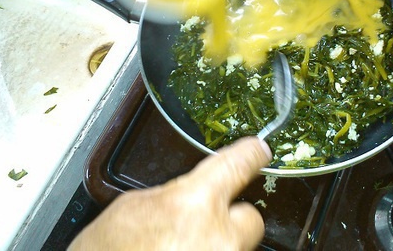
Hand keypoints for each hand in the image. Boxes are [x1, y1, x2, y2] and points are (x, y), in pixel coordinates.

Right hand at [68, 137, 271, 250]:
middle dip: (229, 218)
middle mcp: (218, 238)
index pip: (236, 165)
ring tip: (184, 245)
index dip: (250, 154)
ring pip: (238, 244)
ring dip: (219, 242)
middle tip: (201, 226)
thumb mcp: (133, 208)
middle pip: (249, 217)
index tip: (259, 150)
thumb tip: (191, 194)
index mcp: (192, 204)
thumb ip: (174, 196)